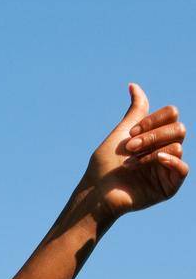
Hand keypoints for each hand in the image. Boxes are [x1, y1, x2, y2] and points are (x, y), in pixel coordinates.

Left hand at [80, 83, 186, 217]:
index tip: (130, 133)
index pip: (171, 114)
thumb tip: (133, 85)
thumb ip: (135, 111)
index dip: (152, 120)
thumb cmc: (104, 166)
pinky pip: (183, 169)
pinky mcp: (168, 187)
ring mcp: (167, 168)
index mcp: (156, 136)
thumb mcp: (121, 133)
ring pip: (178, 146)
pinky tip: (157, 160)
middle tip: (130, 148)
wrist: (96, 193)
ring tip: (131, 164)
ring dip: (151, 152)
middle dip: (152, 136)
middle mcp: (164, 150)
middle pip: (178, 128)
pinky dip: (171, 161)